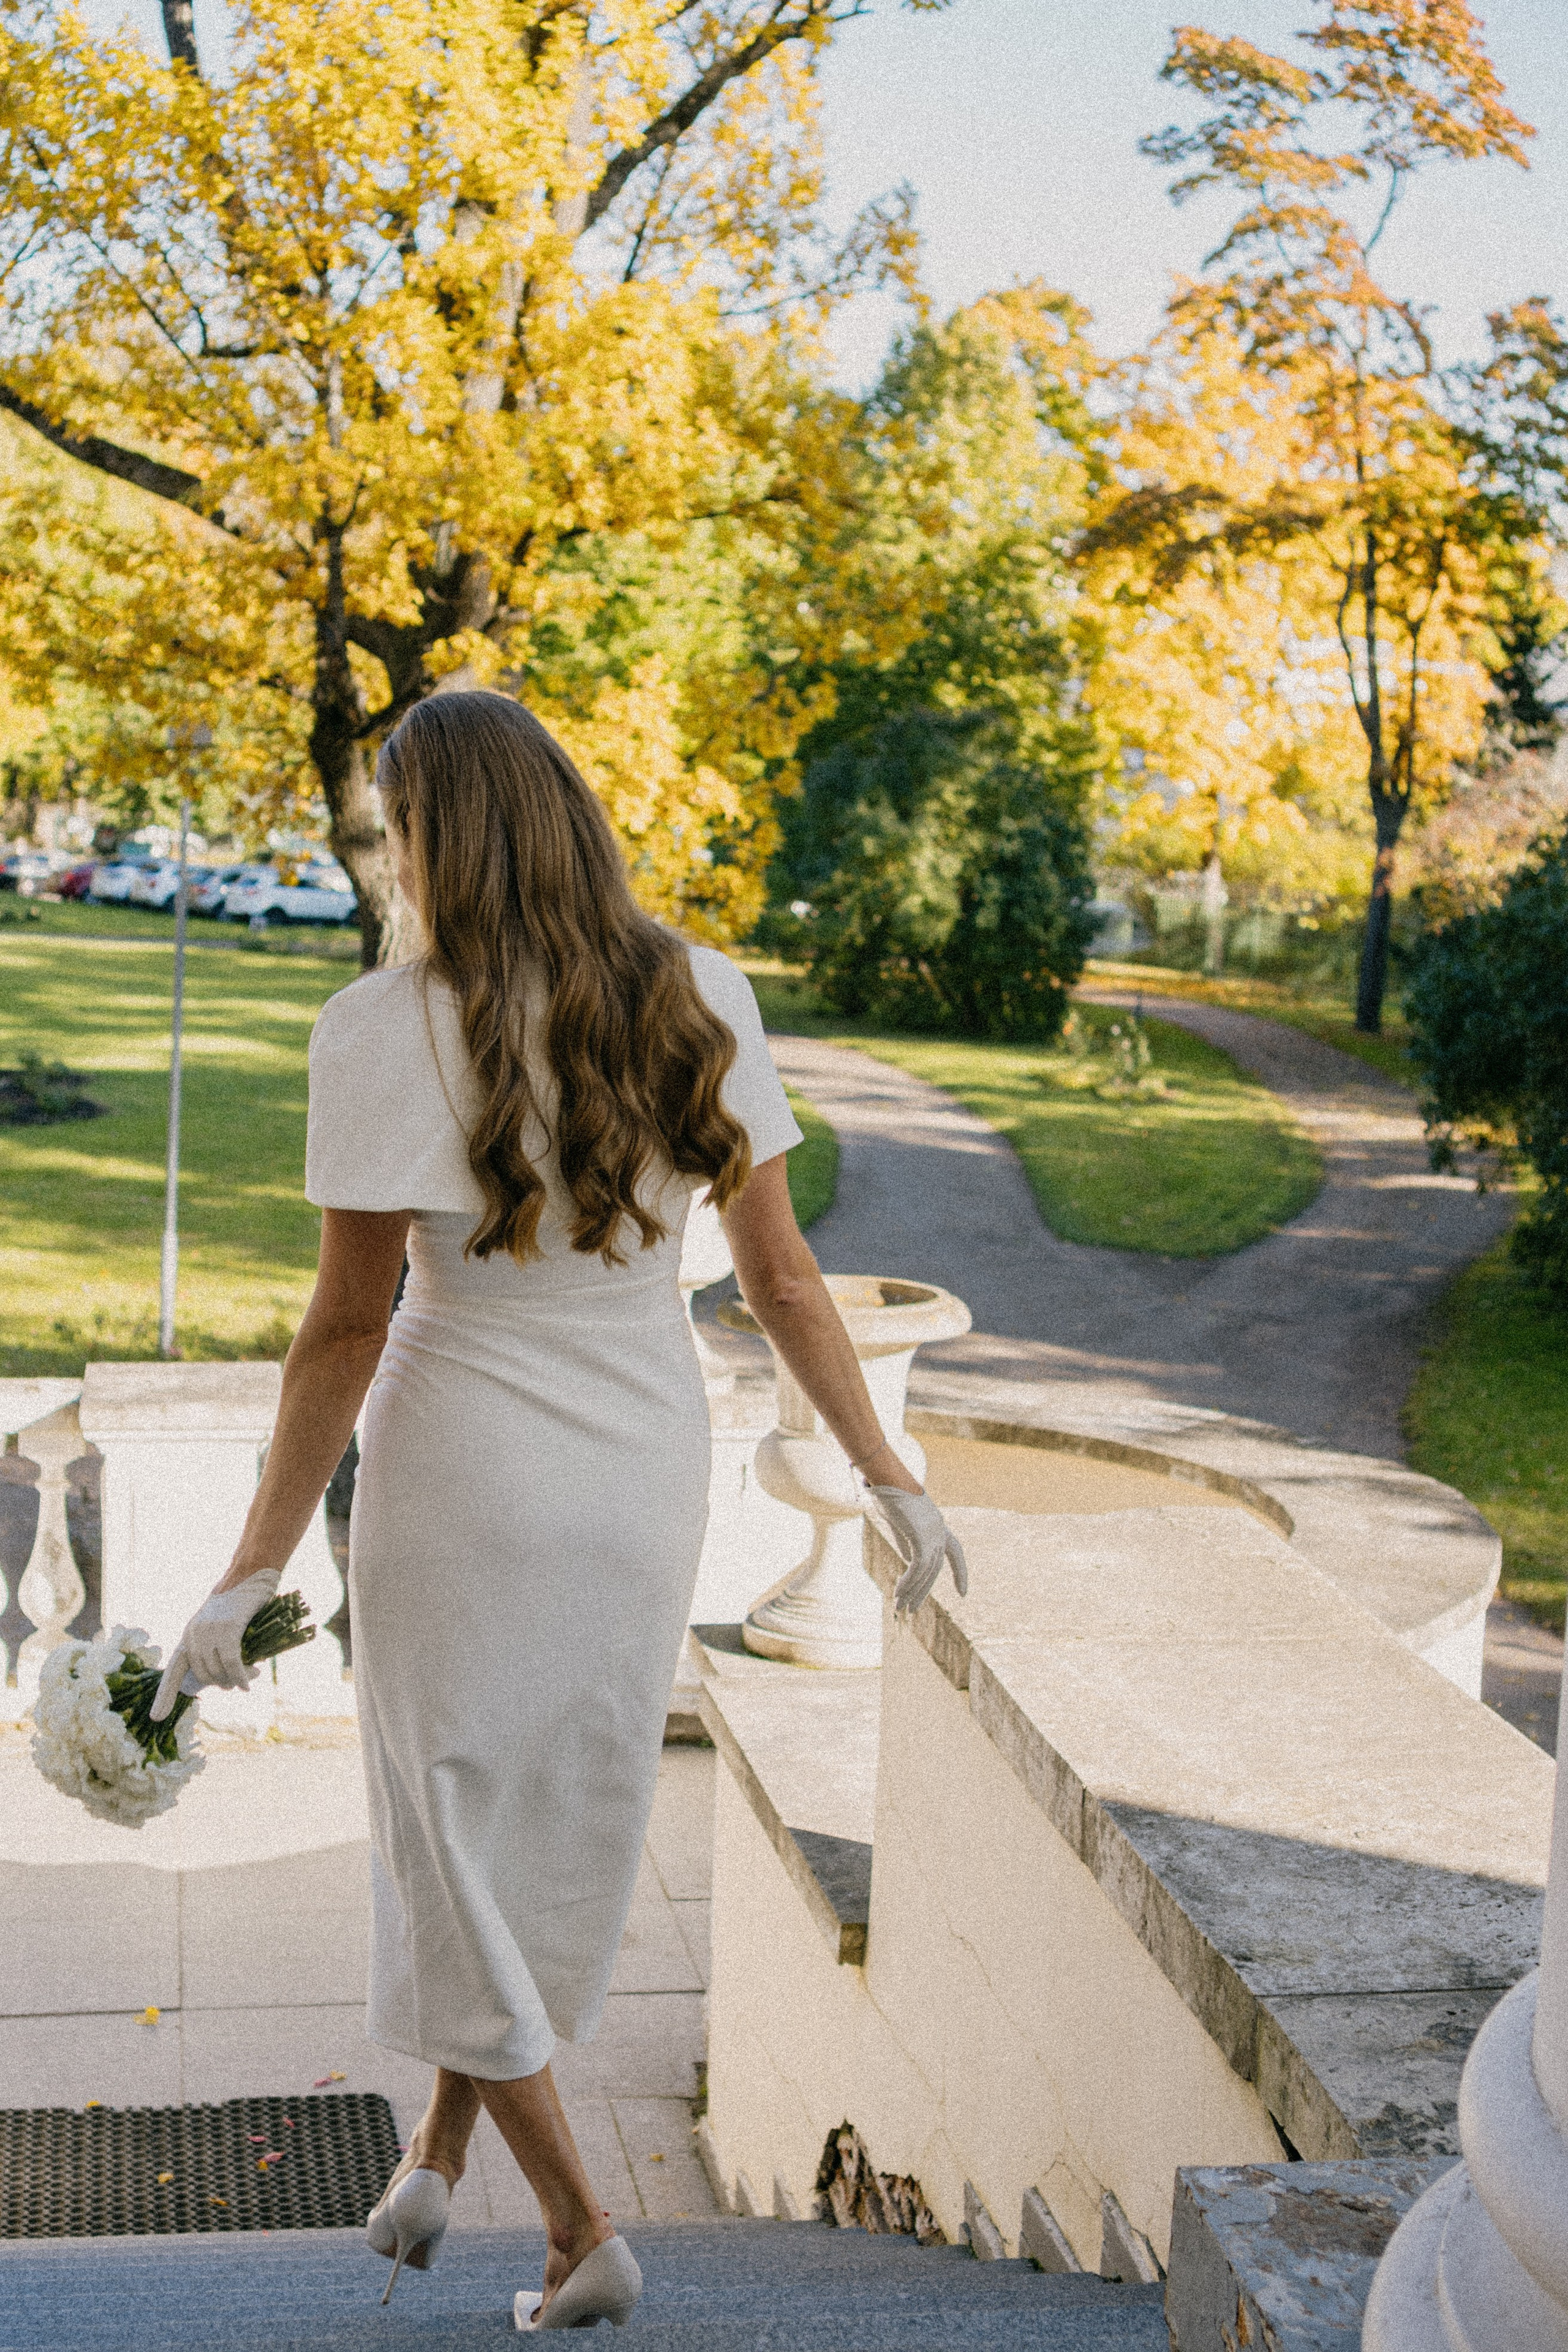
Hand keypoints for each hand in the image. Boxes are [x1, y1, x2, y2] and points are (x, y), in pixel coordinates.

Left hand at [150, 1567, 282, 1720]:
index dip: (164, 1694)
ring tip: (251, 1676)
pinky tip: (250, 1680)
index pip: (173, 1670)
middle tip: (238, 1683)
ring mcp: (209, 1631)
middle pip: (202, 1675)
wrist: (250, 1574)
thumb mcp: (220, 1625)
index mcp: (188, 1635)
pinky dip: (241, 1676)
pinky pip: (232, 1663)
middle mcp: (193, 1634)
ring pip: (217, 1671)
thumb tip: (221, 1681)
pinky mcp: (228, 1628)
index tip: (156, 1718)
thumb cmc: (239, 1602)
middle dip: (221, 1684)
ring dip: (234, 1681)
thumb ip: (215, 1649)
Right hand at [866, 1487, 967, 1616]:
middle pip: (935, 1570)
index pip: (955, 1552)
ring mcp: (933, 1534)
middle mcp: (940, 1531)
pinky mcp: (921, 1537)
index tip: (964, 1593)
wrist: (888, 1478)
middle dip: (922, 1592)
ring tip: (899, 1607)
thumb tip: (912, 1565)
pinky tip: (898, 1592)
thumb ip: (910, 1542)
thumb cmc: (891, 1494)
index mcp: (938, 1526)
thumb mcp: (902, 1522)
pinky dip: (908, 1582)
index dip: (961, 1572)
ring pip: (926, 1572)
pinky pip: (918, 1568)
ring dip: (911, 1591)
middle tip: (911, 1610)